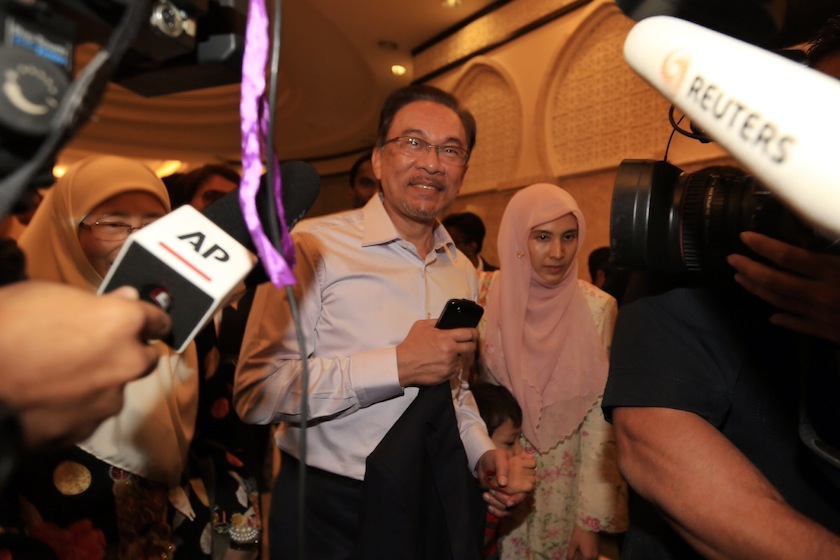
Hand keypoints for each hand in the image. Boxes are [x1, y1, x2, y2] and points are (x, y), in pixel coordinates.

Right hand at [0, 281, 170, 448]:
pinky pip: (89, 413)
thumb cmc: (5, 327)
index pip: (159, 320)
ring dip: (99, 382)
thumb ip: (97, 301)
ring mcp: (108, 400)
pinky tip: (48, 398)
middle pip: (144, 357)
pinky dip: (77, 406)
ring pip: (115, 388)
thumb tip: (123, 299)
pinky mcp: (86, 429)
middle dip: (127, 352)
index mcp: (124, 322)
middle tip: (94, 348)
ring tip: (59, 375)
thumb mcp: (48, 295)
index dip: (147, 319)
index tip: (142, 321)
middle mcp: (127, 362)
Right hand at [396, 319, 476, 386]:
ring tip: (448, 355)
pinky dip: (452, 366)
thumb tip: (448, 322)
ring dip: (459, 356)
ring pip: (463, 359)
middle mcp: (451, 351)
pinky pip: (456, 370)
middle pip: (471, 347)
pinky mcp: (447, 375)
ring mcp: (450, 364)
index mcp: (446, 337)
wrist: (403, 364)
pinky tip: (443, 363)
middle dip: (470, 344)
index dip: (474, 332)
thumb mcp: (421, 325)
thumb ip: (437, 322)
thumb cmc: (411, 344)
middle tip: (466, 344)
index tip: (474, 333)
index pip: (470, 333)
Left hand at [477, 448, 534, 516]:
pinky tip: (489, 506)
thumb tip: (503, 483)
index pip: (525, 492)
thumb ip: (502, 468)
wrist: (484, 462)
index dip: (518, 499)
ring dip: (496, 504)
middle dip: (503, 501)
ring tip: (485, 495)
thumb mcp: (498, 457)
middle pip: (516, 503)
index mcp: (523, 478)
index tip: (508, 503)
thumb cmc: (495, 458)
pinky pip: (503, 512)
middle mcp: (519, 489)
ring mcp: (511, 495)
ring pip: (508, 509)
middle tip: (491, 491)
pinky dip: (496, 511)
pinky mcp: (503, 500)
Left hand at [567, 525, 598, 559]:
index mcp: (588, 556)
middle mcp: (594, 555)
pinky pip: (592, 553)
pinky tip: (581, 546)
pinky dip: (587, 552)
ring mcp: (597, 551)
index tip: (571, 556)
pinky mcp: (598, 546)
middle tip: (573, 552)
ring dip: (583, 555)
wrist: (588, 522)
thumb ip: (570, 554)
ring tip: (576, 549)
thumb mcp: (573, 543)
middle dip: (579, 558)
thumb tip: (569, 559)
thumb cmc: (579, 533)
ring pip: (590, 557)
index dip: (575, 559)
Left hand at [727, 231, 839, 342]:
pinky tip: (773, 317)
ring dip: (756, 289)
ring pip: (780, 301)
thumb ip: (829, 255)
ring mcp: (821, 315)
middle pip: (774, 280)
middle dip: (749, 268)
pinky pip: (799, 325)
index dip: (763, 245)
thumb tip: (804, 240)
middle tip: (731, 259)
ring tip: (740, 279)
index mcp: (830, 272)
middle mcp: (819, 293)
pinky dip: (784, 319)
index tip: (745, 237)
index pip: (787, 256)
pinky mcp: (828, 332)